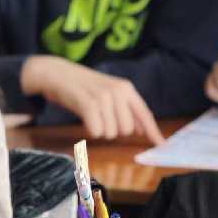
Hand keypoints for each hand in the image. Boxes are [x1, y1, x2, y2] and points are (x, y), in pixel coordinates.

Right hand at [21, 55, 164, 144]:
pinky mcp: (88, 104)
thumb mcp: (108, 92)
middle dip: (114, 129)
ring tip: (89, 114)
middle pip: (127, 130)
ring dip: (99, 129)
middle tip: (100, 117)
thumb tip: (142, 129)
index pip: (144, 113)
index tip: (161, 144)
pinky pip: (96, 131)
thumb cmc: (82, 86)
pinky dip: (90, 130)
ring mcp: (103, 97)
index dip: (152, 131)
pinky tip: (84, 118)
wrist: (56, 73)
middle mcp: (118, 91)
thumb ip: (125, 108)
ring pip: (111, 133)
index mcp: (126, 88)